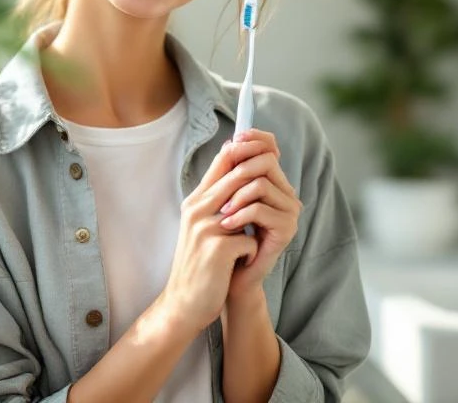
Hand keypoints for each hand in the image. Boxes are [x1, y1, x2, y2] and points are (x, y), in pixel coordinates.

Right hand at [158, 142, 259, 333]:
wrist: (184, 304)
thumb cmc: (199, 265)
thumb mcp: (201, 228)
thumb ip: (216, 204)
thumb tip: (241, 176)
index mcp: (195, 202)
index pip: (221, 162)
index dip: (246, 154)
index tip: (265, 158)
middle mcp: (197, 210)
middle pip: (236, 176)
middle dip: (260, 185)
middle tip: (273, 198)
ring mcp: (206, 228)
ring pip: (247, 206)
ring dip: (257, 223)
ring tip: (255, 236)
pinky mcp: (217, 249)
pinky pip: (249, 242)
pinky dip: (252, 253)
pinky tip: (242, 264)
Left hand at [214, 130, 301, 298]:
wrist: (230, 277)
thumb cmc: (226, 239)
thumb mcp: (225, 201)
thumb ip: (230, 175)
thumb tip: (229, 144)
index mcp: (272, 183)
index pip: (270, 147)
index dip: (255, 138)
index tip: (234, 139)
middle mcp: (286, 193)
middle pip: (266, 161)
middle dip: (238, 170)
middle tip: (220, 188)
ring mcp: (289, 211)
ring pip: (261, 184)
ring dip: (235, 196)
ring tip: (222, 213)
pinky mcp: (287, 229)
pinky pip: (260, 209)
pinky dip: (239, 215)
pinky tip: (227, 226)